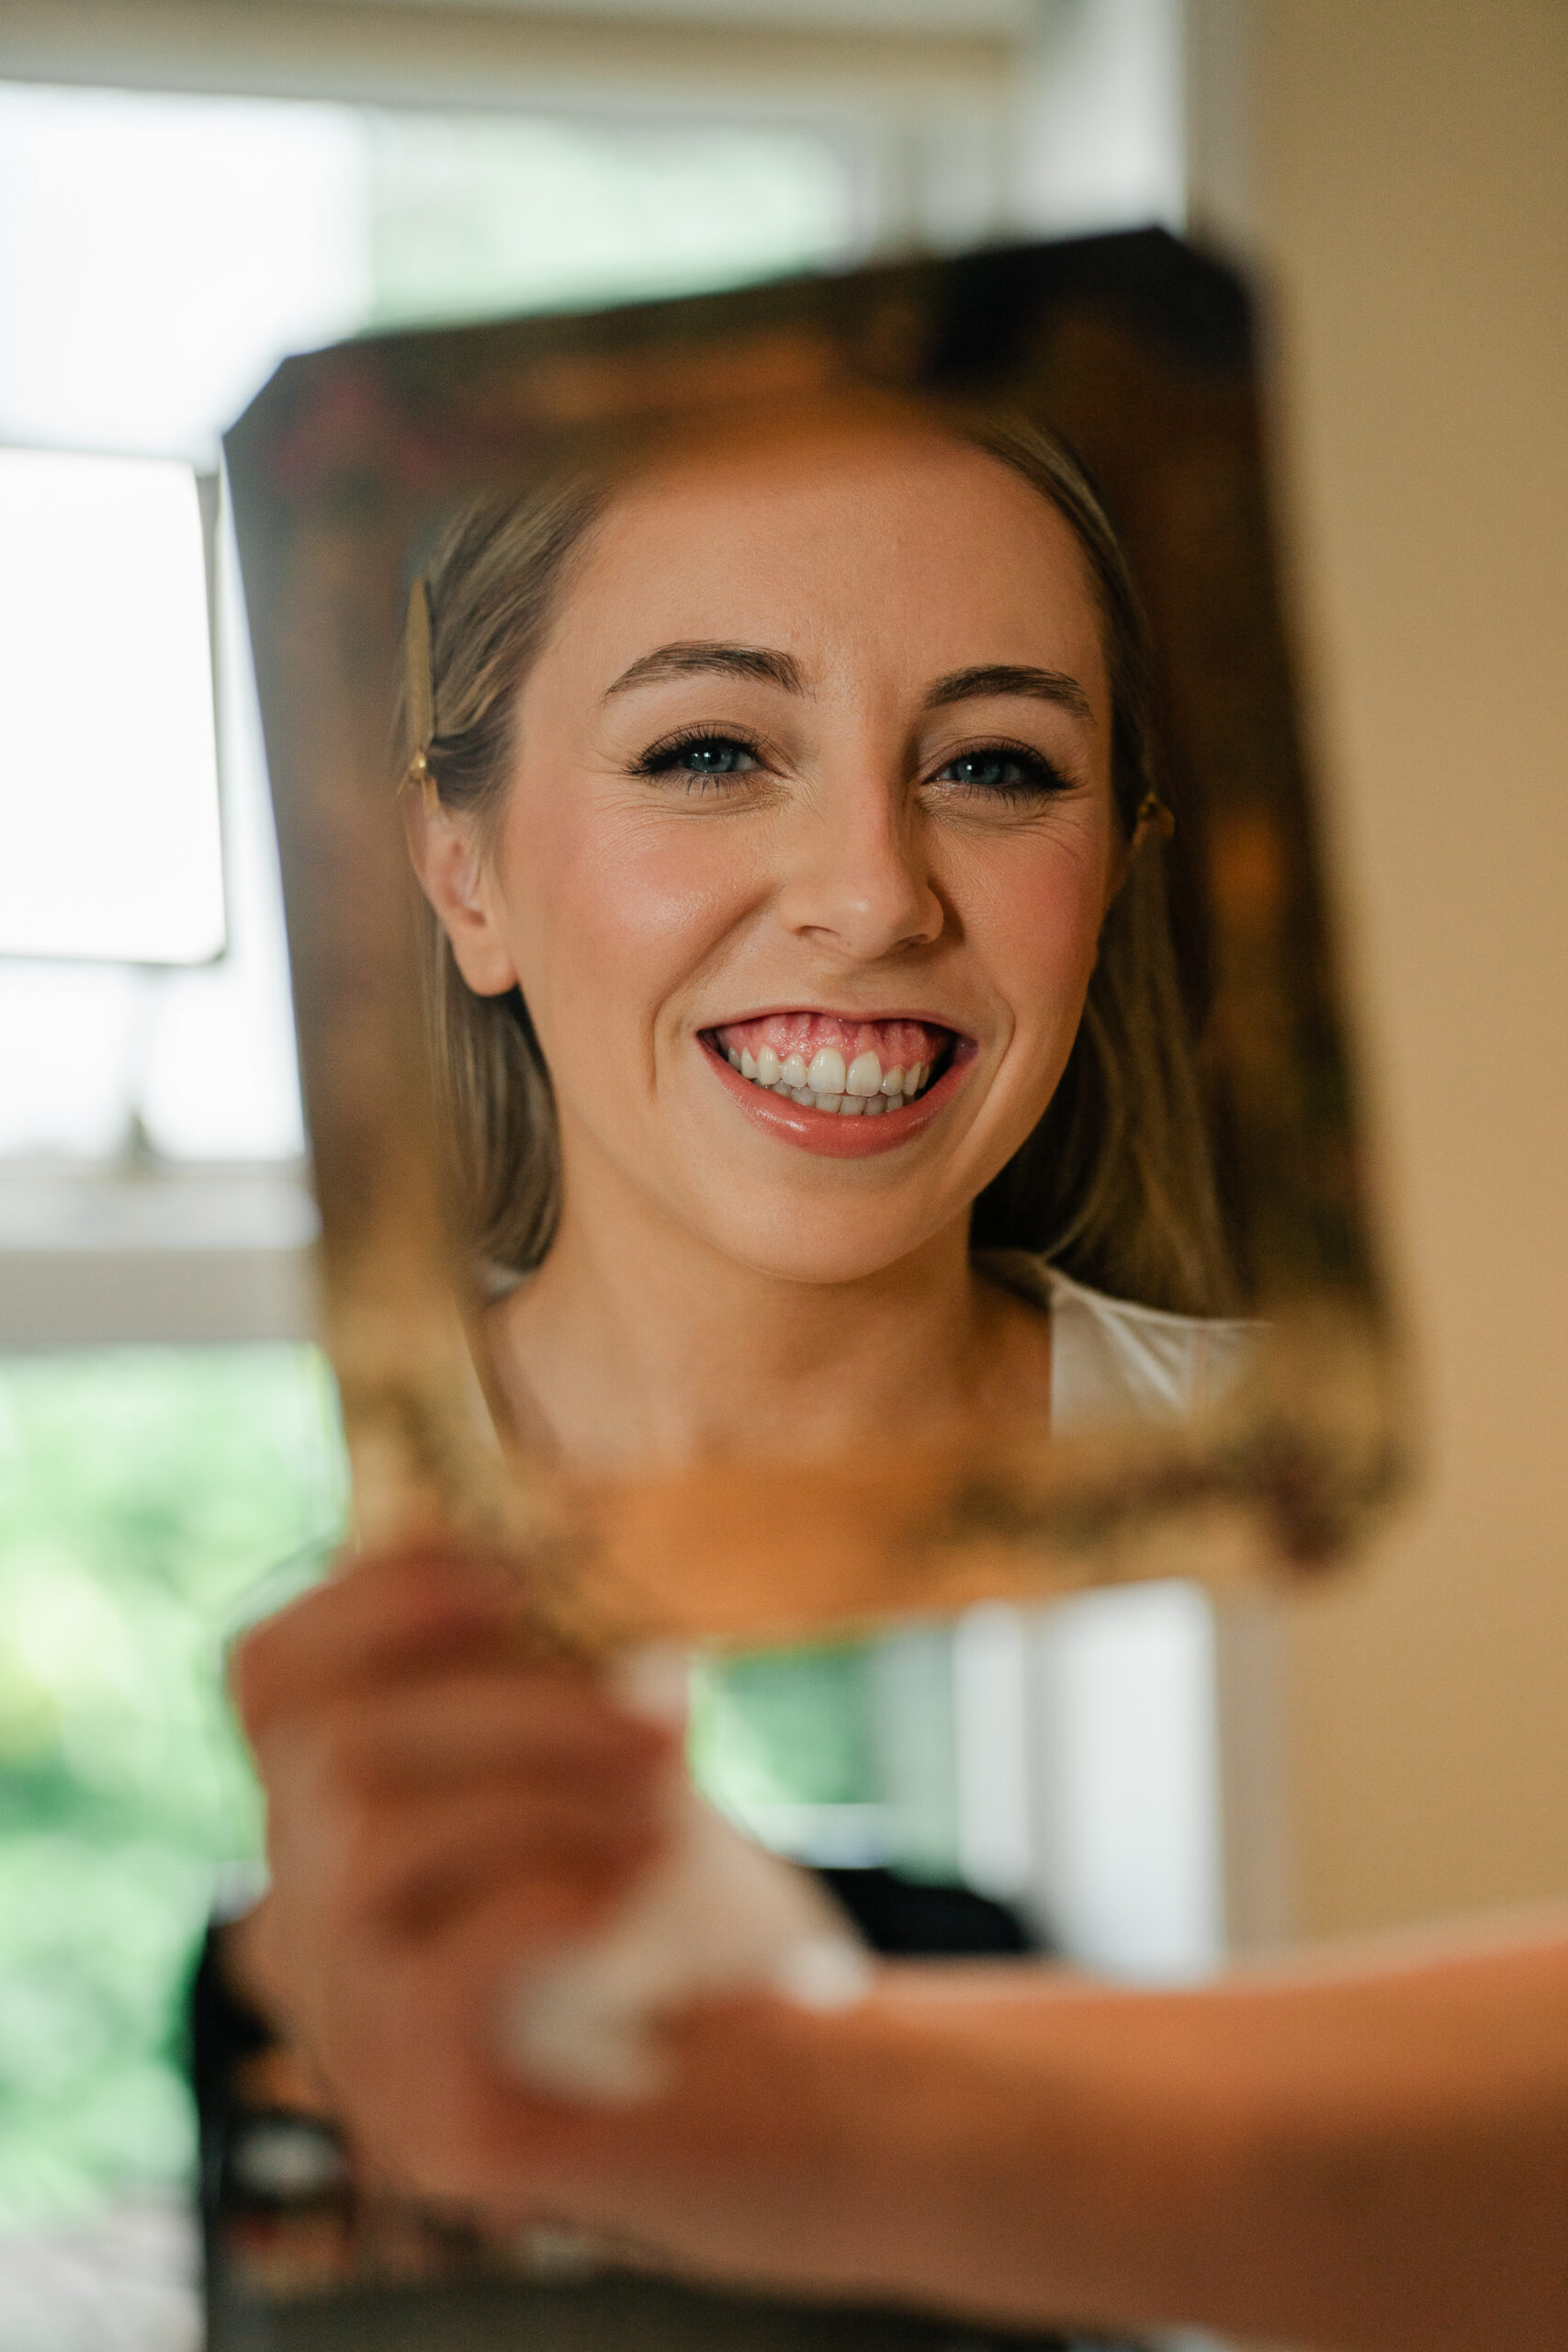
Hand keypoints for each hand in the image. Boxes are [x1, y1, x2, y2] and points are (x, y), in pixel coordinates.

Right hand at [229, 1540, 680, 2206]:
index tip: (502, 1573)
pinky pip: (426, 1980)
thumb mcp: (609, 1747)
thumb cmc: (677, 1893)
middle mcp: (309, 1930)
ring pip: (364, 1852)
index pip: (266, 1679)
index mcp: (337, 1816)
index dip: (364, 1599)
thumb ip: (544, 1657)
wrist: (784, 2074)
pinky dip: (540, 1901)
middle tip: (659, 1716)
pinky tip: (629, 1888)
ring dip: (535, 1798)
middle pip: (329, 1756)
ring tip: (664, 1809)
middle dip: (510, 1708)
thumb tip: (510, 1532)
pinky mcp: (429, 2128)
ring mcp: (354, 2041)